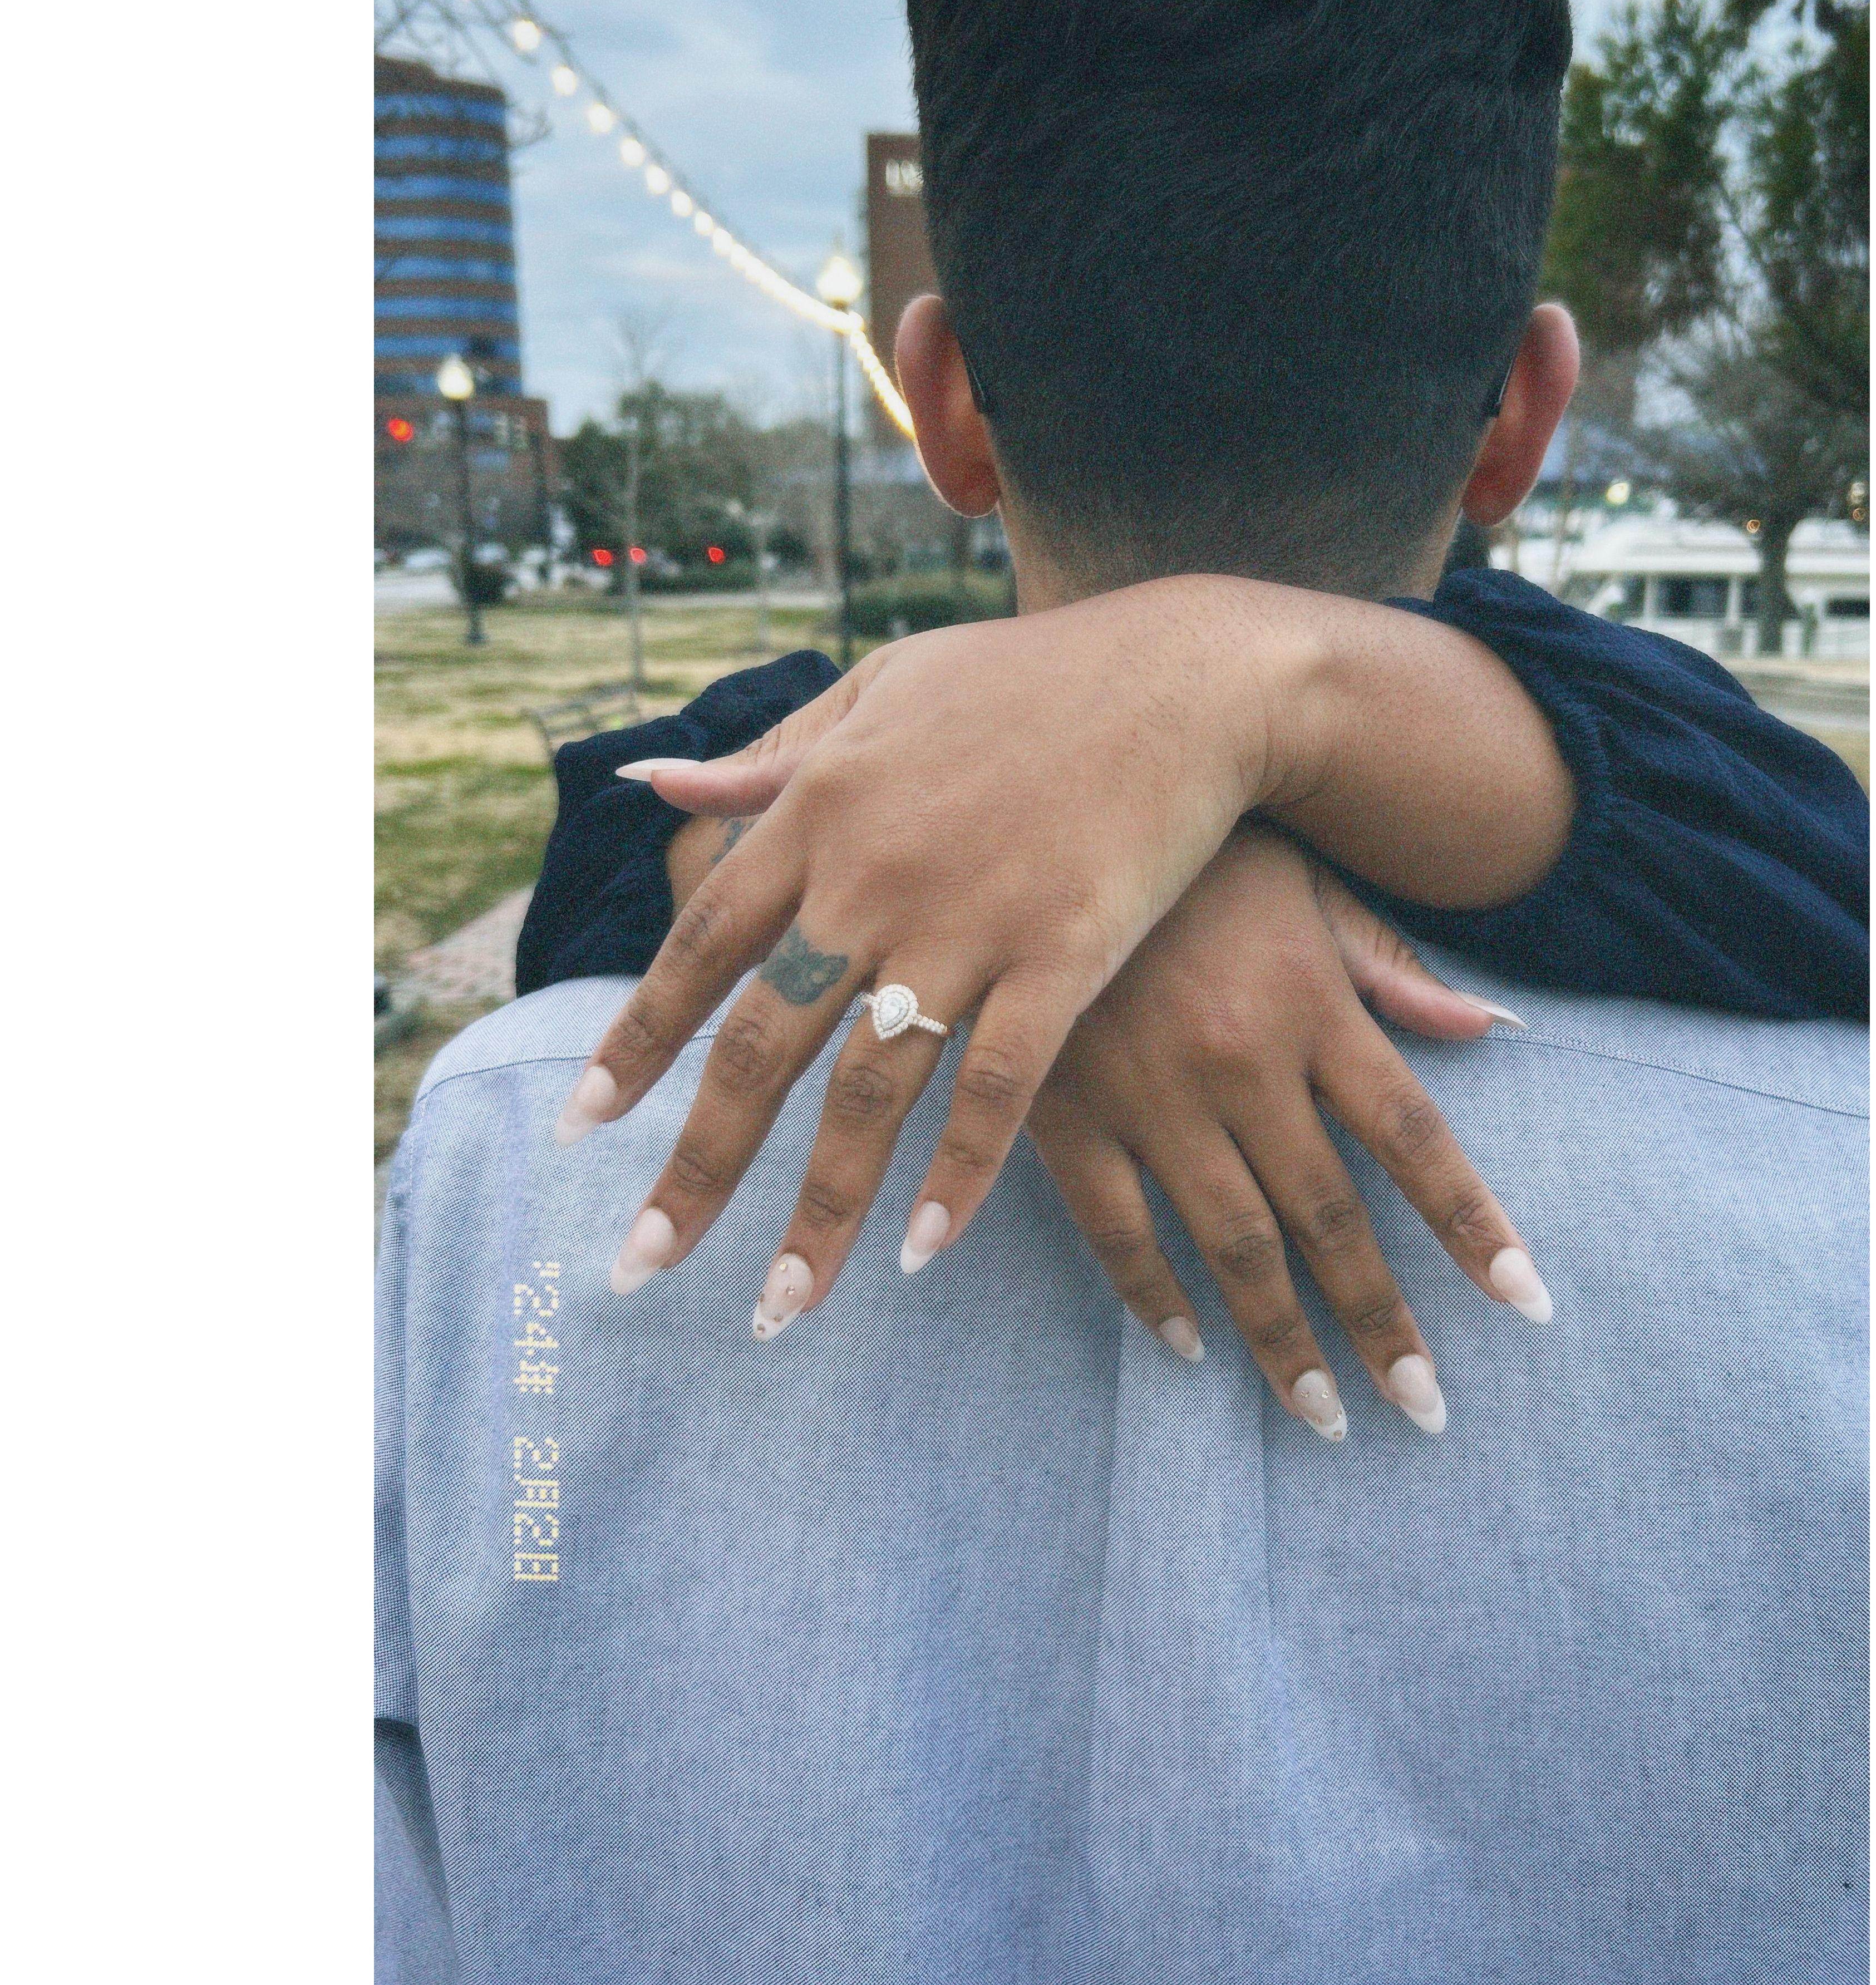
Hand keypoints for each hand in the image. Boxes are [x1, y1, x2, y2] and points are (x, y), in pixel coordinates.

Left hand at [560, 578, 1318, 1305]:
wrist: (1185, 675)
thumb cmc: (1029, 680)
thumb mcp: (879, 688)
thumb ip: (768, 755)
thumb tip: (649, 784)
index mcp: (820, 810)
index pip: (702, 947)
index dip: (637, 1042)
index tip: (581, 1129)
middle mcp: (873, 876)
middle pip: (763, 1045)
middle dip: (698, 1166)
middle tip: (641, 1264)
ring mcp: (970, 921)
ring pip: (871, 1092)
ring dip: (819, 1210)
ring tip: (777, 1309)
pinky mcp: (1065, 955)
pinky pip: (999, 1087)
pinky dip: (960, 1172)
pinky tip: (923, 1251)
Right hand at [1022, 825, 1551, 1439]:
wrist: (1048, 802)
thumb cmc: (1195, 845)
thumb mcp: (1306, 884)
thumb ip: (1390, 967)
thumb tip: (1491, 1033)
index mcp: (1311, 1006)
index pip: (1414, 1141)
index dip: (1474, 1227)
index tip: (1526, 1305)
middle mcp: (1243, 1063)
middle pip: (1331, 1216)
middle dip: (1382, 1321)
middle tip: (1423, 1406)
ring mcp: (1151, 1095)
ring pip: (1233, 1242)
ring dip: (1282, 1338)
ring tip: (1326, 1414)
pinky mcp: (1066, 1111)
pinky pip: (1117, 1228)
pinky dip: (1155, 1295)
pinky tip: (1190, 1347)